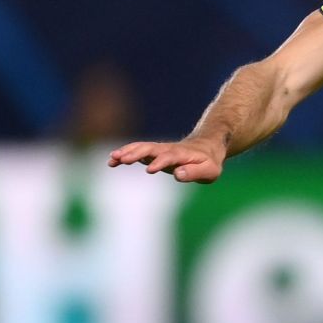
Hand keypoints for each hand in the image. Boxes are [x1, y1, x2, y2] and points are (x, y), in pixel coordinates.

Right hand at [107, 136, 226, 183]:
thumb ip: (195, 172)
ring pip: (142, 147)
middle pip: (151, 148)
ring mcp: (160, 150)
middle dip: (136, 153)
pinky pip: (138, 151)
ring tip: (113, 159)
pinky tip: (113, 161)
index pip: (170, 157)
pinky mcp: (154, 153)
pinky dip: (125, 154)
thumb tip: (178, 174)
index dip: (160, 162)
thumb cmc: (209, 162)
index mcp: (183, 154)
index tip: (150, 170)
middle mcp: (169, 149)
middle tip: (122, 159)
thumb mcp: (210, 171)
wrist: (206, 148)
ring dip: (127, 152)